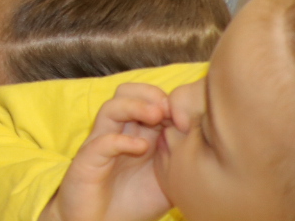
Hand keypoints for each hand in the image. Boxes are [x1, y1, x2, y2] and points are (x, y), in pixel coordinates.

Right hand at [43, 86, 173, 220]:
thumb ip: (181, 160)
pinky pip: (103, 141)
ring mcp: (101, 144)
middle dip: (149, 95)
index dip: (167, 100)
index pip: (146, 98)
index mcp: (137, 133)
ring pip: (111, 107)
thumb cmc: (135, 203)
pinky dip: (123, 139)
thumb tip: (206, 144)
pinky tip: (141, 148)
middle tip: (169, 111)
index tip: (186, 116)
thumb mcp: (168, 179)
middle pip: (126, 92)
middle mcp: (118, 132)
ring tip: (156, 117)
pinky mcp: (88, 161)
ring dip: (135, 106)